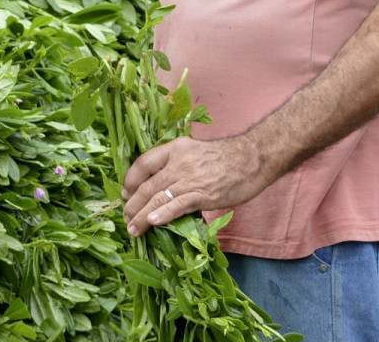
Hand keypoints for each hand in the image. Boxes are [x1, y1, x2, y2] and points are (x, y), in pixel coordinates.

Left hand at [121, 136, 269, 237]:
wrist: (253, 158)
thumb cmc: (225, 158)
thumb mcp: (194, 152)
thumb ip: (177, 165)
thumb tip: (160, 187)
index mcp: (174, 149)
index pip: (143, 163)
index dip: (130, 180)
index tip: (125, 193)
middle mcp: (178, 162)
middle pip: (147, 185)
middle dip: (132, 204)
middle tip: (126, 217)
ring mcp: (190, 178)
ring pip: (158, 198)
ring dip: (142, 215)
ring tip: (133, 228)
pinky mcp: (204, 194)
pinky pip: (178, 205)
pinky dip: (163, 214)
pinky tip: (152, 222)